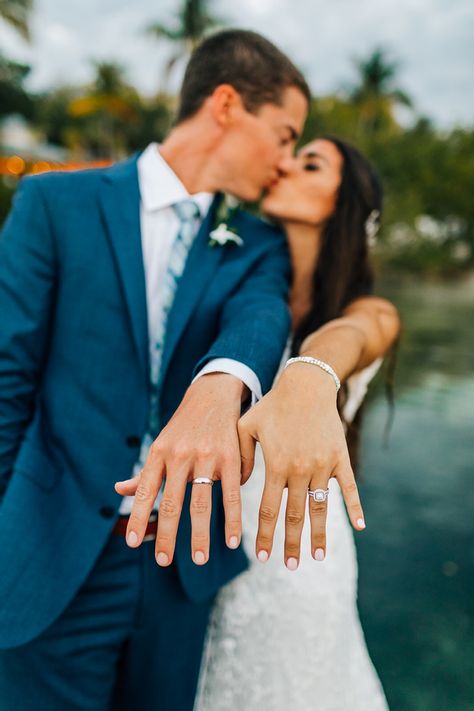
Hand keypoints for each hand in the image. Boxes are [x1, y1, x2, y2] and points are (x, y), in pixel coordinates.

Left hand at [115, 373, 243, 565]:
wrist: (213, 394)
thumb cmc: (184, 426)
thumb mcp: (162, 444)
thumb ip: (144, 472)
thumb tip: (119, 490)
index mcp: (159, 453)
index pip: (144, 491)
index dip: (138, 517)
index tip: (133, 543)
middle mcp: (180, 456)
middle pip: (171, 503)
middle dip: (167, 535)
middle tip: (163, 562)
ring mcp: (206, 457)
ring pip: (201, 503)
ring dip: (200, 534)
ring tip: (199, 559)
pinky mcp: (230, 457)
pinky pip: (231, 494)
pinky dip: (232, 519)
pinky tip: (233, 540)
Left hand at [238, 363, 365, 568]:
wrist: (307, 385)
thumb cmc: (273, 405)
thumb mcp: (246, 426)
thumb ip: (240, 457)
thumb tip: (236, 487)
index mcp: (276, 465)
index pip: (269, 510)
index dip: (266, 535)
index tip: (263, 556)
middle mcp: (300, 469)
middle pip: (295, 515)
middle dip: (291, 543)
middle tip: (290, 566)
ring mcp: (323, 465)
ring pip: (321, 507)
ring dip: (319, 534)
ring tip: (317, 557)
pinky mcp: (340, 458)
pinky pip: (349, 487)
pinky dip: (355, 507)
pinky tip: (358, 526)